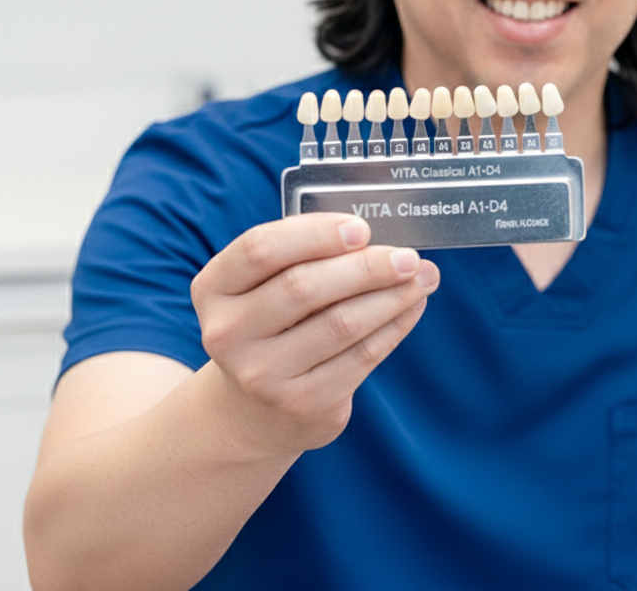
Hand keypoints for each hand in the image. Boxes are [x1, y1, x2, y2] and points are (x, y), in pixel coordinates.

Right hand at [190, 213, 438, 457]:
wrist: (252, 408)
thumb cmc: (272, 323)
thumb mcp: (264, 286)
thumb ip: (305, 255)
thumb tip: (376, 238)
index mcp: (213, 288)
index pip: (261, 249)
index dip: (315, 233)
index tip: (360, 228)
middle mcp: (227, 334)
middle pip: (305, 286)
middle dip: (367, 266)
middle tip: (408, 256)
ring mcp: (262, 374)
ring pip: (341, 323)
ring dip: (392, 295)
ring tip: (423, 277)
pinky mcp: (301, 403)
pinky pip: (361, 356)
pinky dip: (394, 325)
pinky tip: (412, 306)